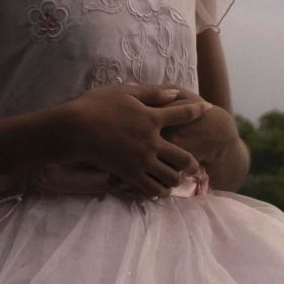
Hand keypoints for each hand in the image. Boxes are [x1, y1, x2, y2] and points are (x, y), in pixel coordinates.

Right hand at [57, 83, 205, 199]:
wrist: (75, 130)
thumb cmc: (96, 106)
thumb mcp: (125, 92)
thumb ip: (152, 94)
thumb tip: (174, 93)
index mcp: (152, 118)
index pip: (182, 114)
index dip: (197, 111)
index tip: (208, 109)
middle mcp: (152, 142)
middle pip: (183, 157)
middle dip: (193, 164)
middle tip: (196, 167)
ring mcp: (142, 161)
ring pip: (170, 176)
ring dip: (176, 178)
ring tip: (175, 180)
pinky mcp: (129, 175)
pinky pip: (151, 189)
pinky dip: (158, 191)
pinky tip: (158, 190)